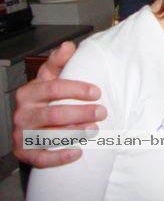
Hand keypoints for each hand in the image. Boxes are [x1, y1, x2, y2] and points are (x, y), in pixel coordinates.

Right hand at [12, 41, 106, 167]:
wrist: (28, 121)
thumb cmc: (44, 97)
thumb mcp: (49, 77)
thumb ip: (59, 61)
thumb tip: (68, 46)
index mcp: (29, 92)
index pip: (54, 88)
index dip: (77, 90)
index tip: (97, 92)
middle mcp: (23, 113)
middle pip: (54, 114)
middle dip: (81, 113)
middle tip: (102, 112)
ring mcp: (22, 134)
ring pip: (49, 135)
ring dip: (75, 133)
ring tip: (94, 129)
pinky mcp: (24, 152)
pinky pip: (41, 157)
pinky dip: (60, 156)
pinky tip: (77, 151)